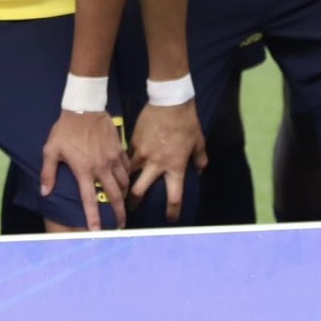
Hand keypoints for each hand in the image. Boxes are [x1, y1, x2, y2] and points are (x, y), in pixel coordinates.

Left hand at [41, 109, 129, 231]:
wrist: (84, 107)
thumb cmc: (65, 129)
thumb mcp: (51, 150)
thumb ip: (49, 173)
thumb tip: (45, 193)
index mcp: (84, 170)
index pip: (90, 199)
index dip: (93, 217)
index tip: (96, 231)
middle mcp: (101, 167)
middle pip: (114, 196)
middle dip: (118, 213)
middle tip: (120, 225)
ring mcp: (113, 158)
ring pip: (123, 183)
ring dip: (124, 196)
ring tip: (123, 204)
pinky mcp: (119, 149)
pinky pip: (127, 168)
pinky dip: (128, 177)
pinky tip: (126, 182)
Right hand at [128, 100, 207, 219]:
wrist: (169, 102)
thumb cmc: (187, 123)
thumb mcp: (199, 142)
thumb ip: (199, 159)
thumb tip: (199, 171)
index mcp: (174, 167)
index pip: (174, 196)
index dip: (172, 211)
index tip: (170, 219)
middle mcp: (155, 164)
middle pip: (139, 190)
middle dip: (133, 203)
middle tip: (130, 209)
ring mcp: (141, 153)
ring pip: (128, 173)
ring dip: (125, 181)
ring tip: (121, 187)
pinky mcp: (133, 141)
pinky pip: (128, 156)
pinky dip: (126, 161)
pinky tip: (122, 163)